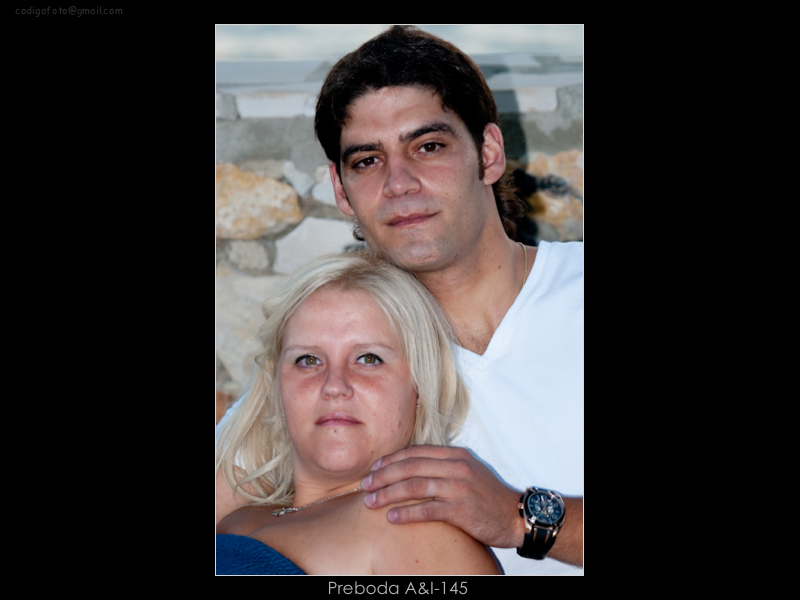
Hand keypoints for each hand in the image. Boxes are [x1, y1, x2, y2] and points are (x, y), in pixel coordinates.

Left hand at [360, 445, 524, 548]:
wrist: (517, 515)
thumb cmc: (488, 496)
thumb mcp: (468, 472)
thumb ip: (444, 467)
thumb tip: (413, 469)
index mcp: (456, 455)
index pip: (416, 452)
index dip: (392, 459)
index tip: (374, 468)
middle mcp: (456, 466)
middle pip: (411, 466)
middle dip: (384, 475)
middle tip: (365, 485)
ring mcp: (459, 487)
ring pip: (415, 486)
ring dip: (388, 494)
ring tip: (370, 502)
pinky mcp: (461, 510)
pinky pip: (427, 510)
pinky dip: (406, 513)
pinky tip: (391, 518)